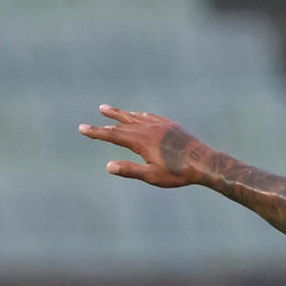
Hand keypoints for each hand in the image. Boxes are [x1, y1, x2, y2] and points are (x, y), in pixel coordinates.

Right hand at [78, 104, 207, 187]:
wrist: (204, 162)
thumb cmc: (178, 173)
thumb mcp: (152, 176)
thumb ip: (130, 170)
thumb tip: (108, 166)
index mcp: (140, 141)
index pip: (112, 135)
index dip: (96, 132)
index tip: (81, 128)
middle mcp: (148, 128)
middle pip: (123, 121)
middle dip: (108, 119)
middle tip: (97, 112)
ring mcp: (160, 124)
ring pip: (136, 116)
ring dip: (122, 114)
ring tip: (109, 109)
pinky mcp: (171, 125)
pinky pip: (151, 116)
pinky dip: (140, 115)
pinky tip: (140, 115)